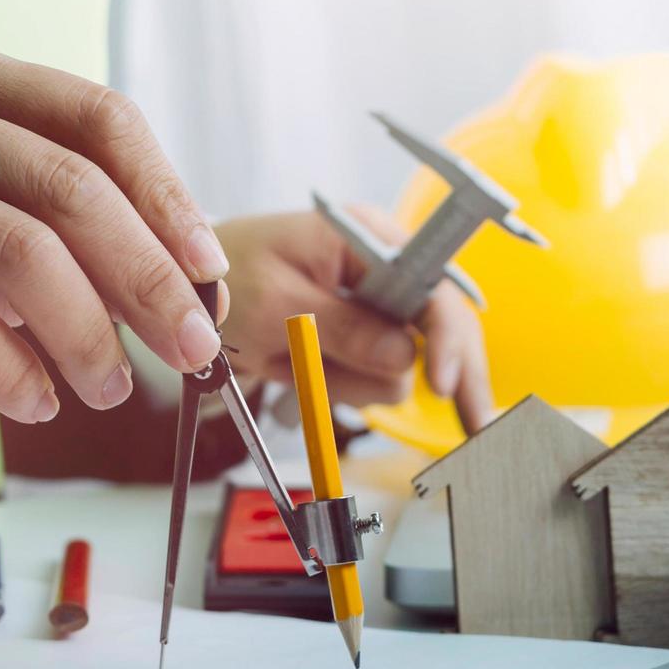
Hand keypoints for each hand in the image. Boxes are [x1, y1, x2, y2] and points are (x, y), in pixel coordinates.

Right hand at [0, 38, 224, 423]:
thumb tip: (195, 290)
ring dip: (85, 334)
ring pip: (15, 253)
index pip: (96, 118)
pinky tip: (37, 401)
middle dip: (145, 279)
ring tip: (111, 389)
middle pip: (65, 187)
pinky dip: (10, 371)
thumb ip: (77, 233)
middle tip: (192, 351)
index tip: (208, 272)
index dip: (166, 196)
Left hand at [214, 207, 495, 428]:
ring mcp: (376, 307)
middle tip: (475, 427)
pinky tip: (308, 372)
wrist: (192, 287)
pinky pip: (374, 379)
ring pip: (403, 367)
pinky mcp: (362, 338)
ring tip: (298, 364)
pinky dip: (343, 387)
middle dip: (456, 377)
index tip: (442, 385)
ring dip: (354, 381)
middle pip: (445, 329)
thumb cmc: (226, 275)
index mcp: (369, 240)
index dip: (448, 337)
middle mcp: (385, 270)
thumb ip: (341, 327)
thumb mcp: (275, 301)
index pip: (434, 287)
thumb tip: (405, 356)